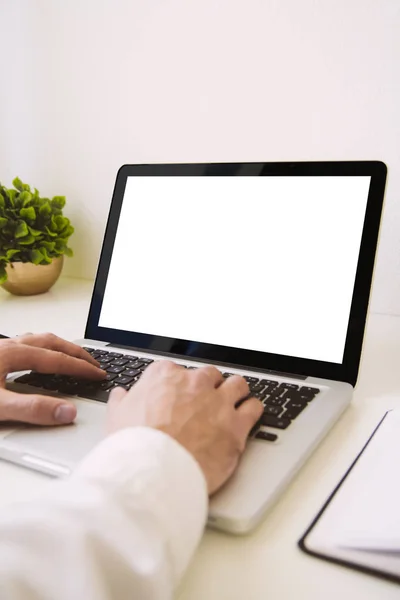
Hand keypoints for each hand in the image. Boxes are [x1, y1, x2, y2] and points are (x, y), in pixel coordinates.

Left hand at [0, 333, 105, 425]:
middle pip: (51, 343)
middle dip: (76, 353)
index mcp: (12, 354)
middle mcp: (7, 347)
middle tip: (94, 363)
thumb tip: (67, 411)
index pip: (57, 359)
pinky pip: (24, 346)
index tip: (98, 374)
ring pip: (37, 341)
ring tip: (72, 357)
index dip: (81, 368)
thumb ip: (31, 410)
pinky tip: (37, 359)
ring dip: (59, 348)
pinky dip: (41, 350)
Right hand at [107, 361, 262, 494]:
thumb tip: (122, 395)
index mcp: (165, 376)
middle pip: (209, 375)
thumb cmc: (135, 446)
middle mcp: (194, 383)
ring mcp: (218, 401)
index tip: (179, 395)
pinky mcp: (236, 424)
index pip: (177, 370)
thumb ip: (123, 402)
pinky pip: (254, 407)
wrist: (154, 472)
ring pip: (237, 384)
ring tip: (233, 403)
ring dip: (235, 392)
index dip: (179, 385)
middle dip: (209, 387)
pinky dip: (252, 410)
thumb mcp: (117, 417)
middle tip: (206, 403)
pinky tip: (249, 416)